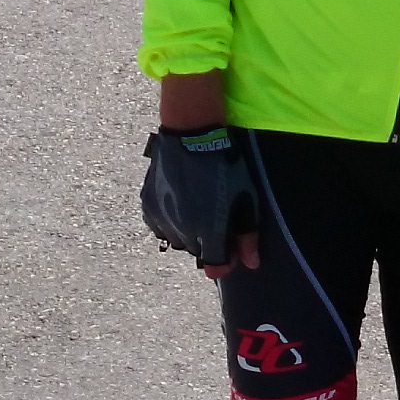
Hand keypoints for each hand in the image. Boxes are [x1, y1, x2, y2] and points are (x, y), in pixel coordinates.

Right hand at [141, 126, 259, 276]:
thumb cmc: (224, 164)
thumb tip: (251, 264)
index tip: (231, 249)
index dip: (225, 260)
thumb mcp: (245, 197)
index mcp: (208, 230)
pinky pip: (160, 226)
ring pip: (177, 240)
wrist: (191, 135)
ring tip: (199, 207)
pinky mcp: (148, 205)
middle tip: (216, 217)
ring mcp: (162, 218)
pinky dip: (170, 222)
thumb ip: (247, 235)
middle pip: (196, 252)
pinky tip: (182, 203)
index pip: (215, 265)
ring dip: (188, 233)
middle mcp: (182, 229)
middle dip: (207, 243)